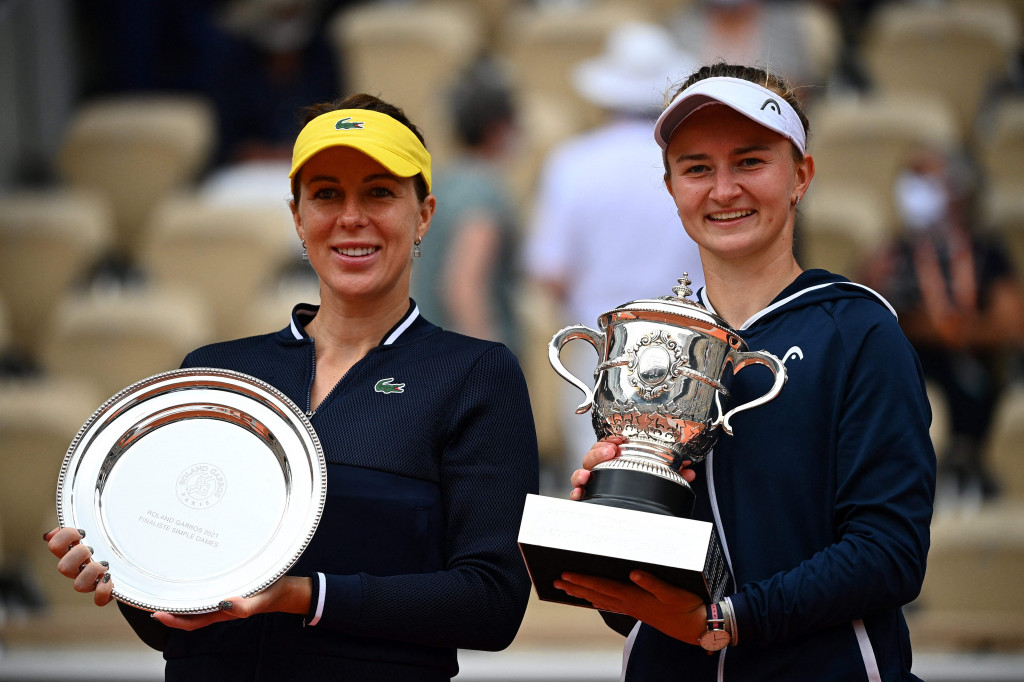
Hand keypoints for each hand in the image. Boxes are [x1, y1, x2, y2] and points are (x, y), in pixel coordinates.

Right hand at [44, 527, 113, 606]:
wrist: (134, 560)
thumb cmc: (113, 540)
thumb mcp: (99, 528)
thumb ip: (79, 525)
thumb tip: (49, 534)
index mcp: (73, 551)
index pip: (56, 546)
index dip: (64, 537)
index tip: (82, 532)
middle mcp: (78, 568)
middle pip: (63, 567)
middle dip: (78, 554)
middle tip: (91, 549)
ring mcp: (91, 581)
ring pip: (79, 585)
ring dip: (90, 572)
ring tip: (104, 563)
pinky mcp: (106, 592)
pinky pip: (99, 600)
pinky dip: (102, 591)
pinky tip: (109, 579)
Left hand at [151, 575, 311, 630]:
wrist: (284, 588)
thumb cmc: (271, 593)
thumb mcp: (260, 599)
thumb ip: (244, 606)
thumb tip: (225, 604)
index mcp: (220, 612)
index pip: (189, 621)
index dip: (171, 620)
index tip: (155, 613)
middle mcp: (215, 607)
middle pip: (185, 612)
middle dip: (167, 607)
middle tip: (147, 596)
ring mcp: (217, 598)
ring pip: (191, 602)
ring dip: (175, 597)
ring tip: (159, 585)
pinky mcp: (222, 587)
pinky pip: (201, 591)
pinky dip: (189, 588)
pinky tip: (185, 578)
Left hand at [554, 570, 705, 644]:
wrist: (695, 627)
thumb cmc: (685, 607)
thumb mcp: (671, 592)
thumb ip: (651, 581)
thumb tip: (633, 573)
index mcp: (633, 597)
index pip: (602, 587)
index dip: (582, 580)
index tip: (565, 575)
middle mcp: (628, 604)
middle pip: (596, 594)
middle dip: (575, 587)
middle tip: (556, 582)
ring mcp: (632, 608)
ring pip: (601, 600)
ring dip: (583, 593)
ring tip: (567, 589)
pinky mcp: (638, 610)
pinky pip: (611, 604)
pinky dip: (598, 601)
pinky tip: (593, 600)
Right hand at [569, 436, 694, 500]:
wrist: (635, 519)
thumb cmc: (642, 487)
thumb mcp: (659, 478)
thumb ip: (673, 473)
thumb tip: (689, 470)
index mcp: (617, 460)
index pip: (608, 445)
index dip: (611, 440)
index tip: (620, 440)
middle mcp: (602, 471)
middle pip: (592, 456)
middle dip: (598, 452)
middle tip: (610, 451)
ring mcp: (594, 484)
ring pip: (581, 473)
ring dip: (583, 472)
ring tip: (588, 475)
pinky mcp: (589, 500)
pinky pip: (577, 495)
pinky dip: (575, 493)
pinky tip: (579, 493)